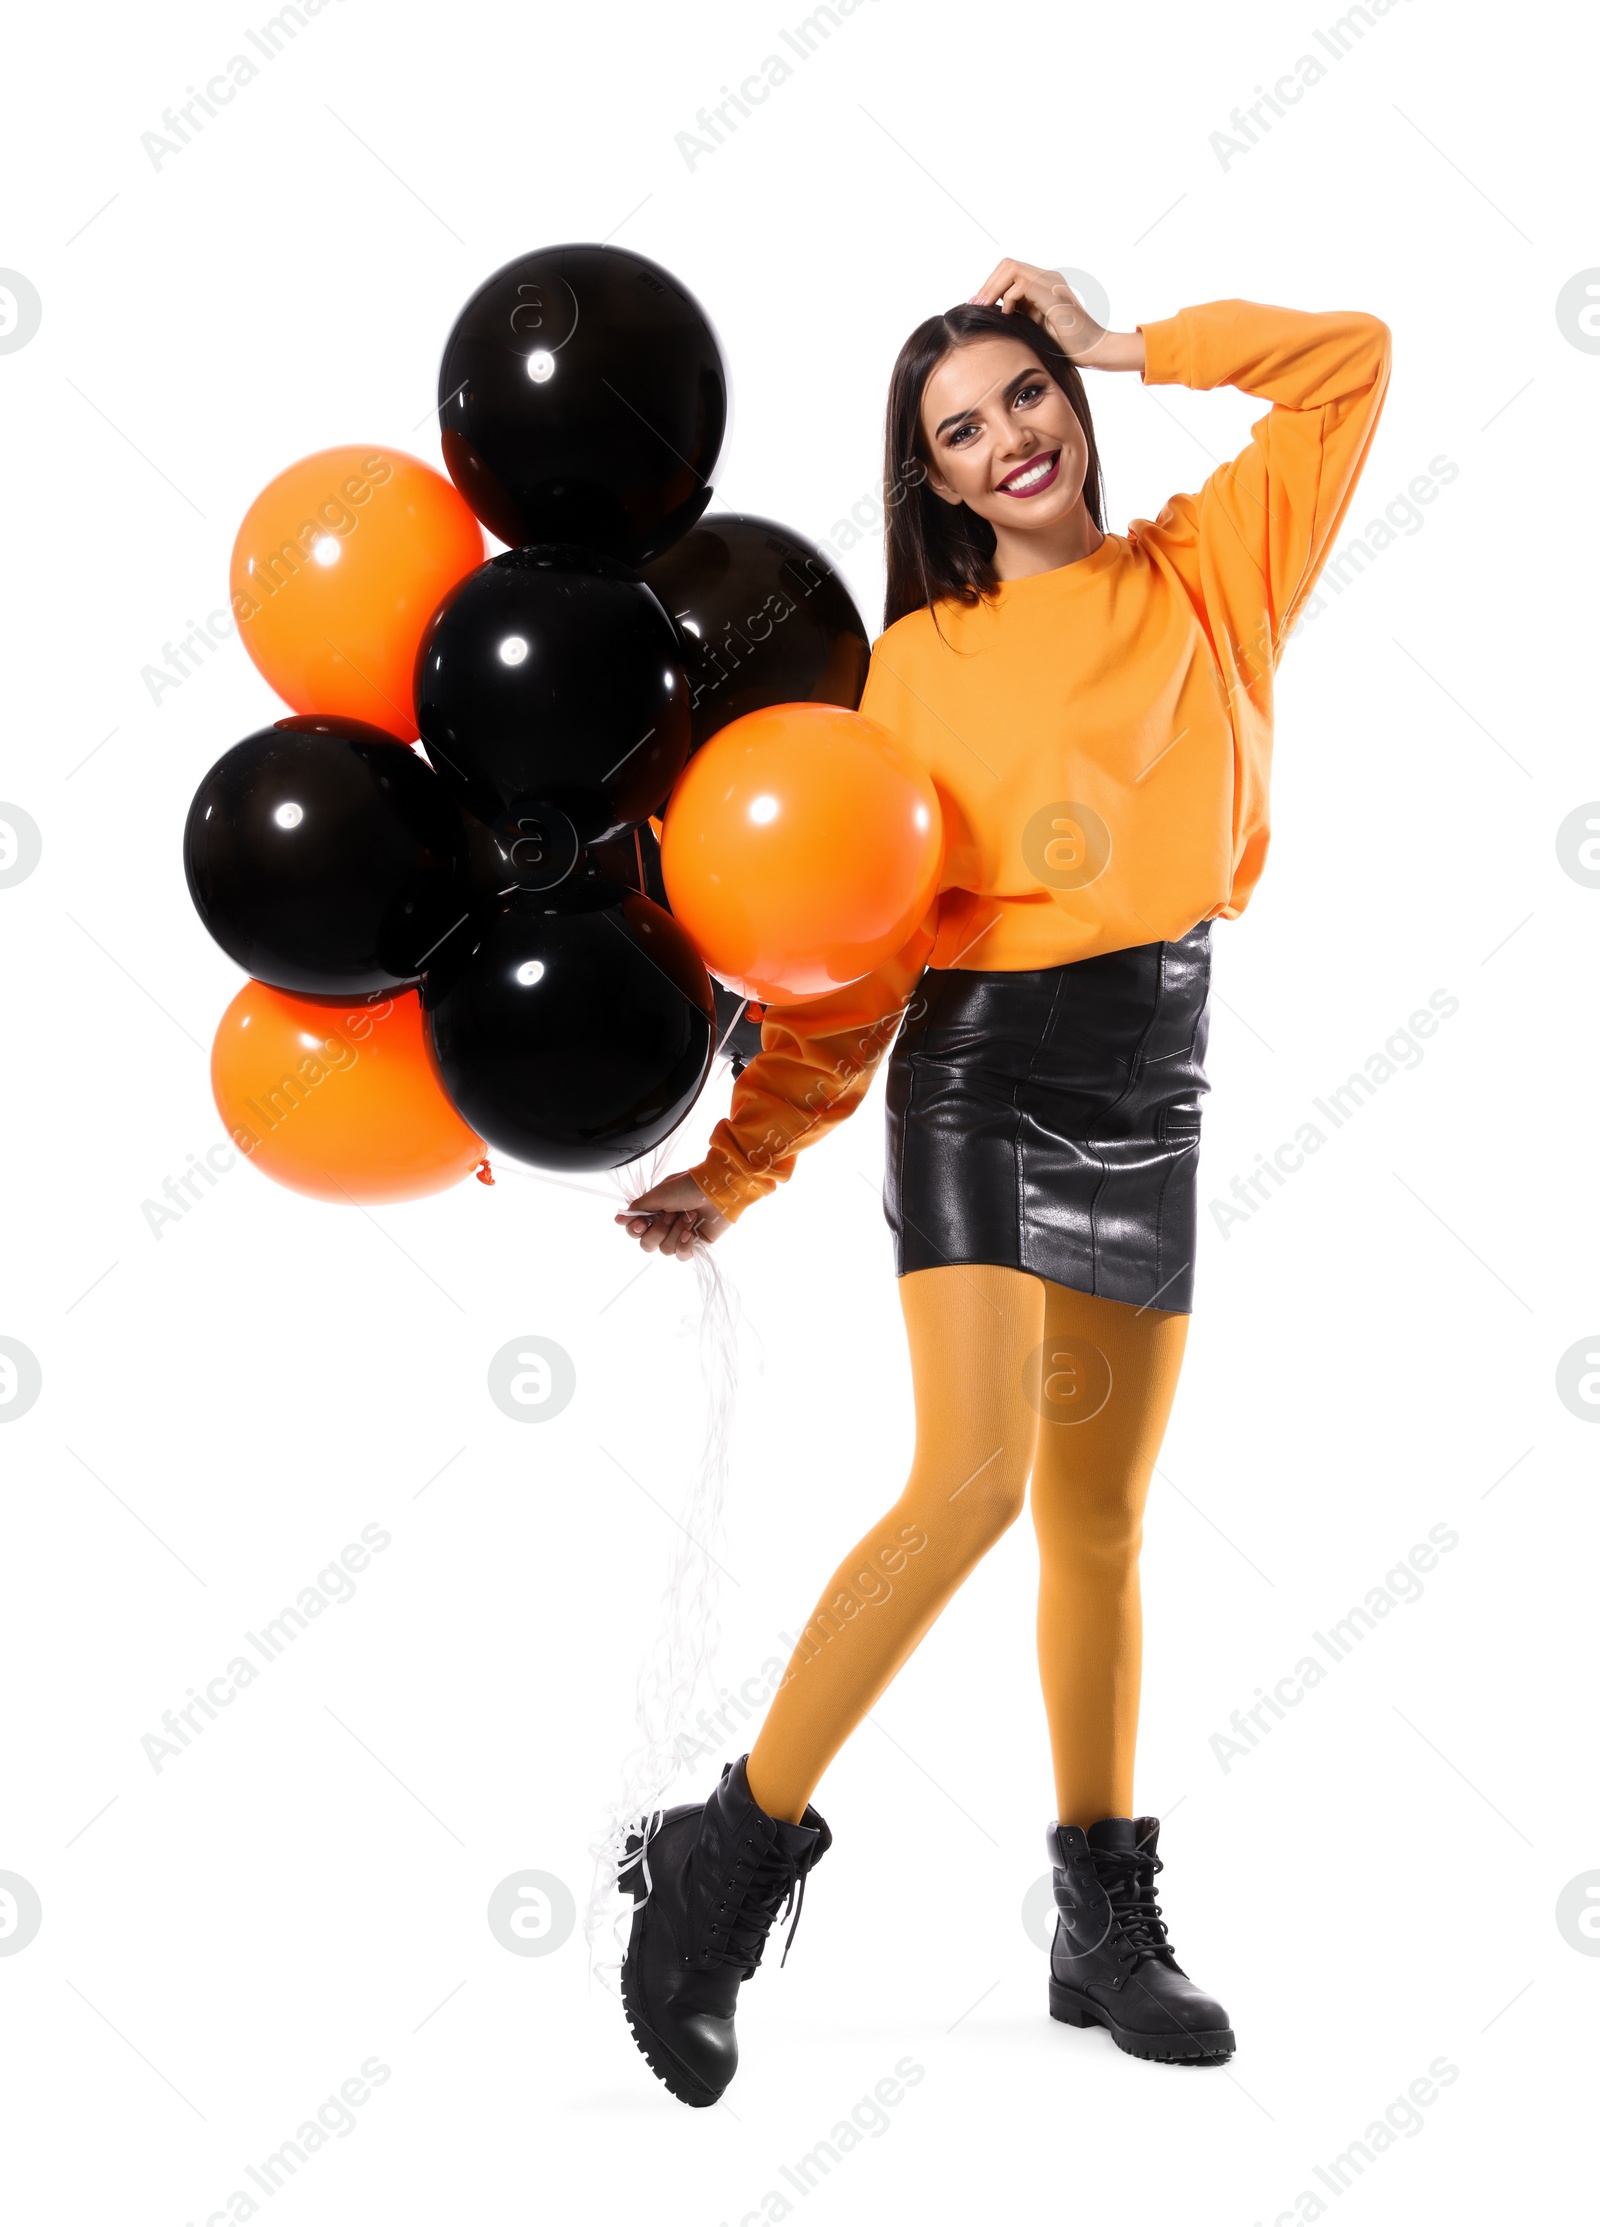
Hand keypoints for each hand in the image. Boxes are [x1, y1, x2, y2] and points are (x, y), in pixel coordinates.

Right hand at [614, 1173, 730, 1260]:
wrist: (717, 1190)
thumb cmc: (688, 1186)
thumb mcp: (658, 1194)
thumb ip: (638, 1208)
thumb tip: (619, 1219)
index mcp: (654, 1211)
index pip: (634, 1231)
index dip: (635, 1230)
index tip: (641, 1223)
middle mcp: (664, 1225)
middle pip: (646, 1245)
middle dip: (658, 1230)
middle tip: (671, 1215)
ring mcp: (679, 1235)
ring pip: (664, 1250)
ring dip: (675, 1232)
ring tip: (688, 1217)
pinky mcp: (694, 1244)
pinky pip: (681, 1255)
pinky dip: (684, 1243)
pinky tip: (690, 1232)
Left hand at [967, 259, 1141, 371]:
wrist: (1095, 350)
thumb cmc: (1067, 345)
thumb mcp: (1035, 326)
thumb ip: (1019, 313)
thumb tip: (991, 311)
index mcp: (1044, 284)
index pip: (1009, 271)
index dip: (990, 285)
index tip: (977, 305)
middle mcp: (1048, 278)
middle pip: (1008, 264)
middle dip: (988, 285)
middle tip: (976, 305)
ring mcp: (1052, 284)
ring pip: (1012, 269)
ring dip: (994, 288)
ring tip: (985, 308)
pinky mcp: (1054, 296)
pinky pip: (1022, 285)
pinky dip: (1009, 298)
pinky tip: (1008, 314)